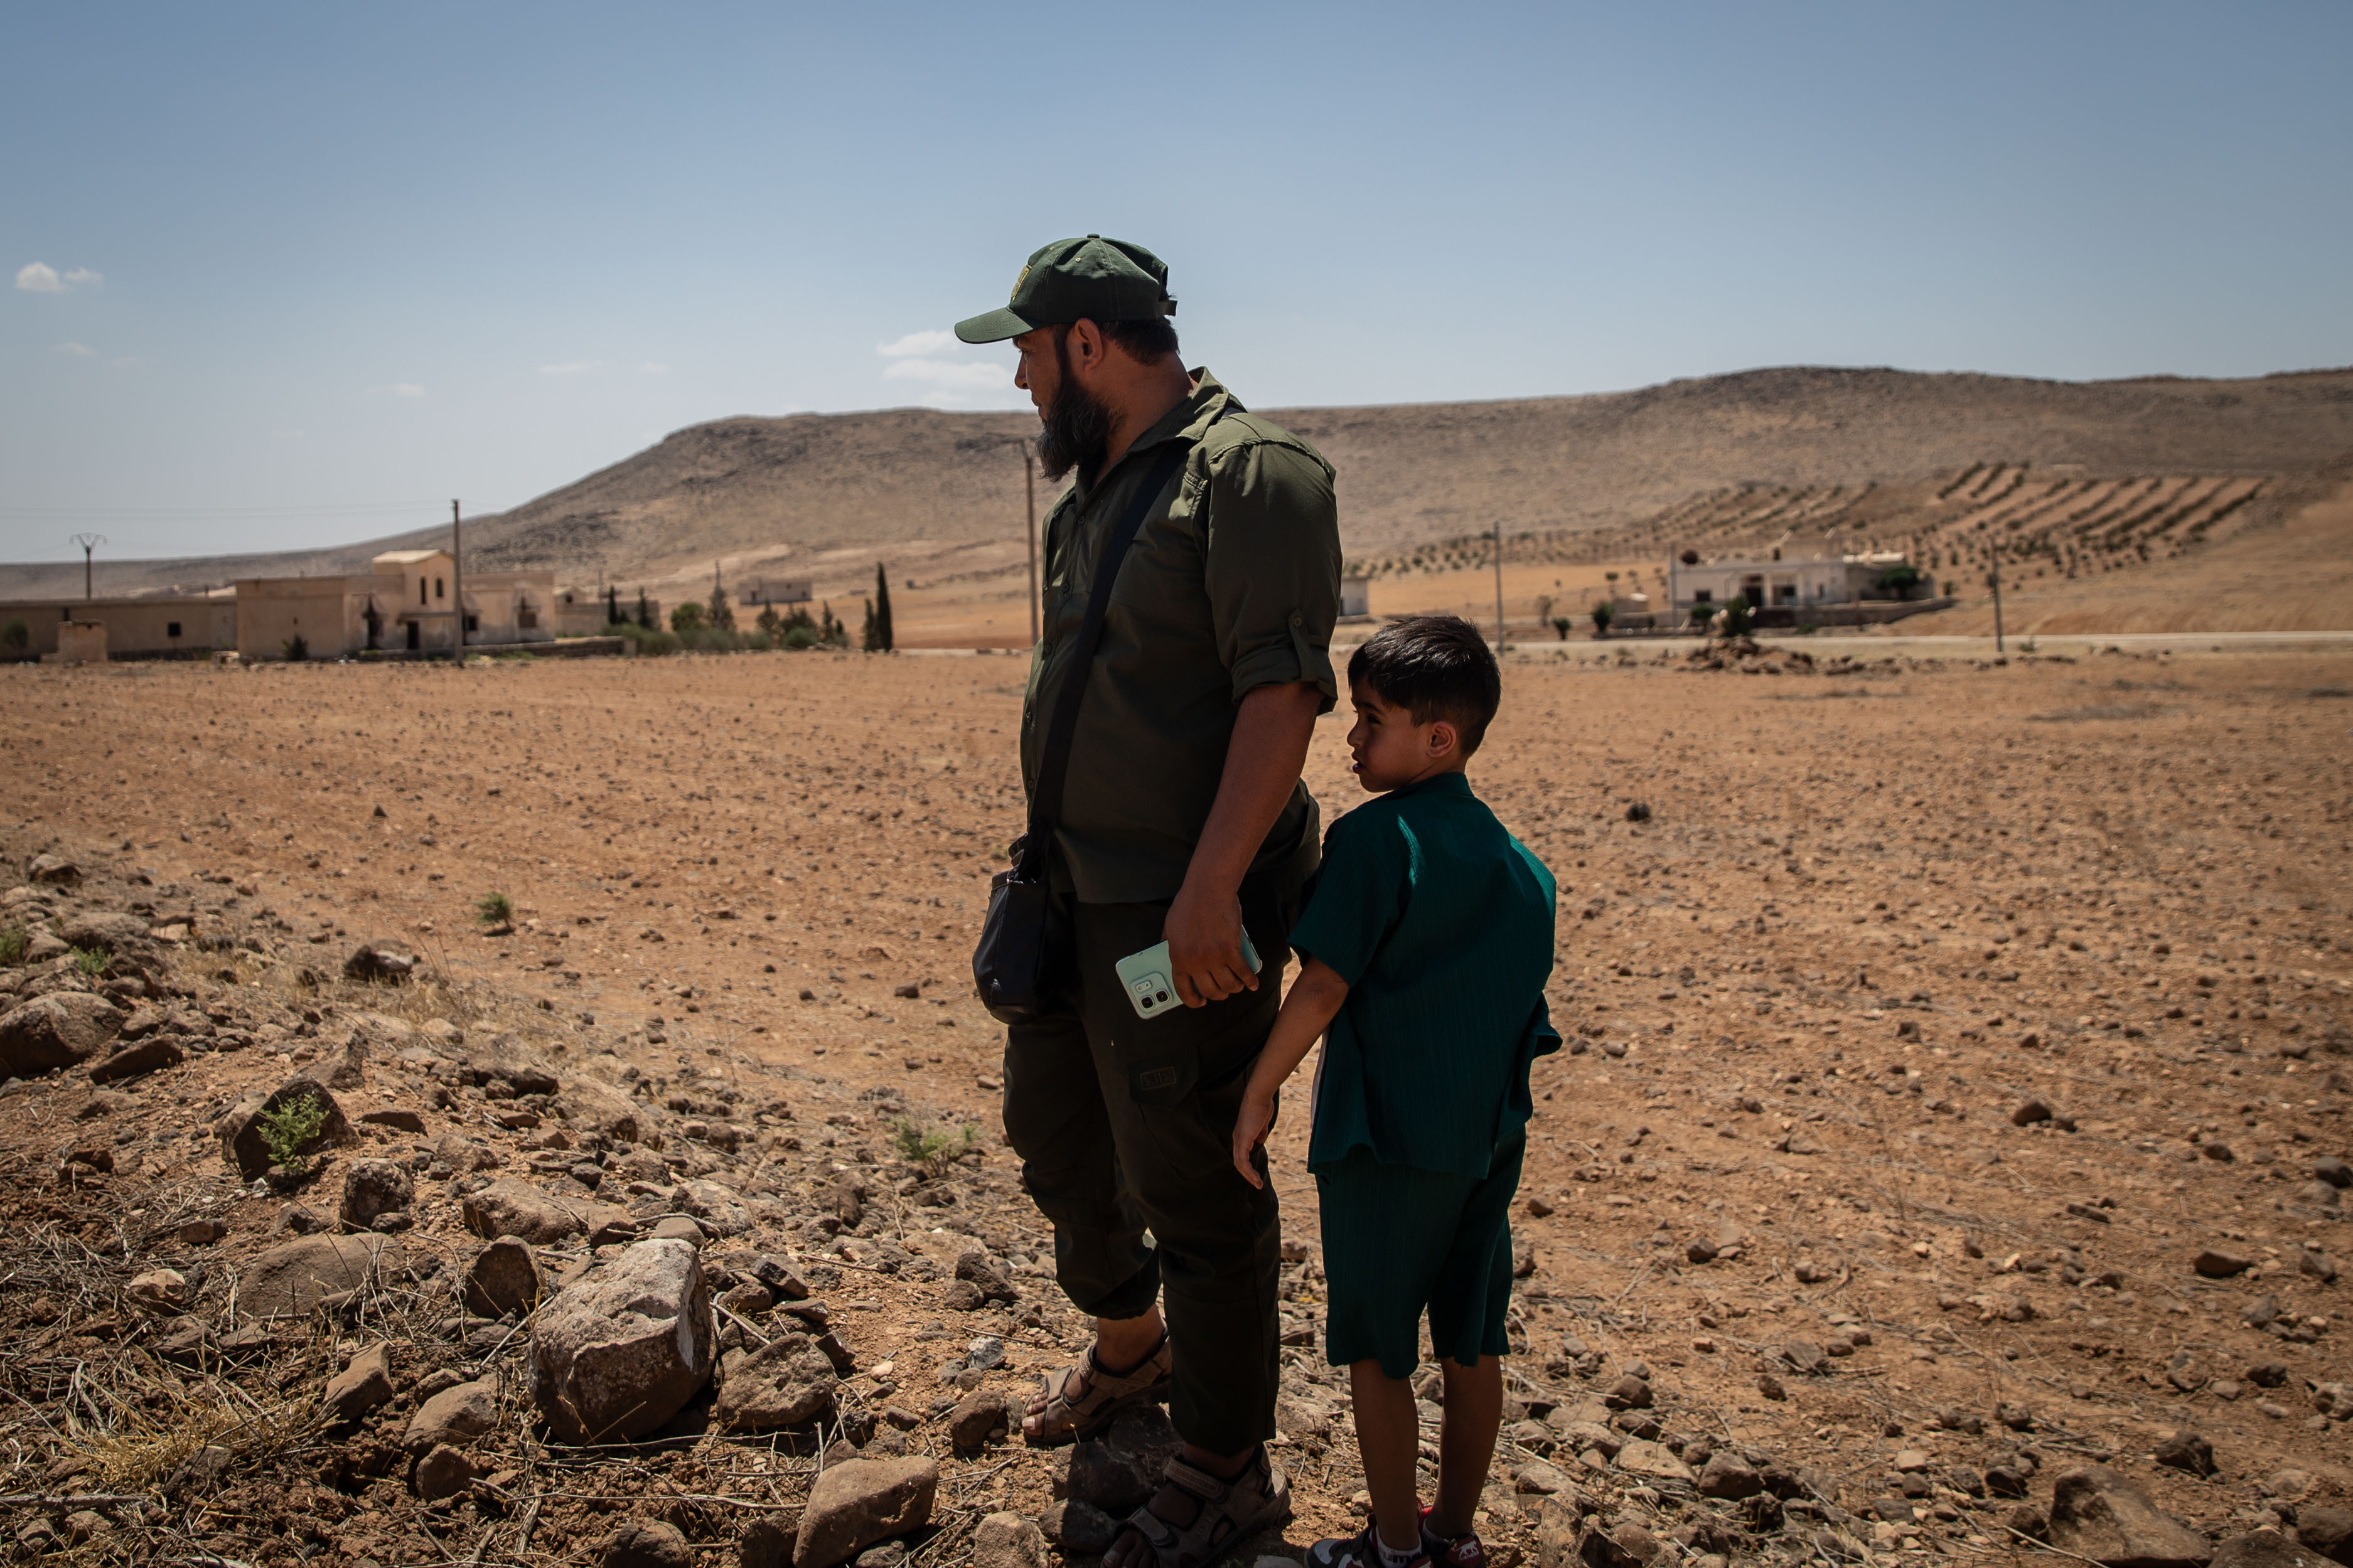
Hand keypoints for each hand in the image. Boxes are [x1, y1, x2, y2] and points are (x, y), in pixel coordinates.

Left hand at [1164, 881, 1254, 1007]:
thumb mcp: (1170, 926)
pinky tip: (1252, 983)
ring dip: (1234, 989)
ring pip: (1228, 985)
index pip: (1183, 990)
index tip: (1200, 1002)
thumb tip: (1168, 954)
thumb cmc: (1189, 903)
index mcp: (1178, 958)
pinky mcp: (1232, 950)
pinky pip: (1243, 973)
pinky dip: (1250, 980)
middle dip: (1218, 995)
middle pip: (1210, 991)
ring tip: (1237, 986)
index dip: (1193, 1001)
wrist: (1208, 889)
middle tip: (1222, 992)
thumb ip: (1168, 943)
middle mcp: (1195, 962)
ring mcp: (1214, 958)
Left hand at [1231, 1090, 1274, 1189]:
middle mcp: (1237, 1139)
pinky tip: (1255, 1177)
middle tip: (1257, 1184)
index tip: (1256, 1175)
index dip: (1248, 1167)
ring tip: (1258, 1184)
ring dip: (1249, 1176)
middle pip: (1239, 1163)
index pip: (1241, 1156)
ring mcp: (1239, 1140)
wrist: (1259, 1097)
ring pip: (1240, 1164)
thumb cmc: (1261, 1107)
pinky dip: (1248, 1171)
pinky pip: (1243, 1161)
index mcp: (1241, 1136)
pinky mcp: (1243, 1140)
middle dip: (1248, 1175)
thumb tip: (1260, 1140)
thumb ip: (1260, 1133)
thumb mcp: (1262, 1123)